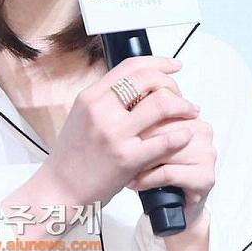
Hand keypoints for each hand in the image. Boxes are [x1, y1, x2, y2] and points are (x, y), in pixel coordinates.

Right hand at [37, 56, 198, 207]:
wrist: (60, 187)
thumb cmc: (73, 153)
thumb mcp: (82, 114)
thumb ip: (106, 97)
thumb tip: (137, 83)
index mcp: (91, 96)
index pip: (130, 66)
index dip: (158, 62)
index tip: (173, 66)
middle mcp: (101, 110)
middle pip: (148, 80)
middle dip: (172, 84)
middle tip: (182, 95)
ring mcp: (114, 134)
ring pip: (160, 105)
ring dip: (183, 106)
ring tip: (190, 112)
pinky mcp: (126, 159)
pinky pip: (163, 141)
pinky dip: (180, 135)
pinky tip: (185, 135)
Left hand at [127, 114, 215, 230]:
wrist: (176, 207)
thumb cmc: (160, 169)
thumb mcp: (151, 139)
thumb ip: (143, 120)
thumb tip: (118, 108)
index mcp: (189, 114)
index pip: (159, 106)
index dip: (136, 117)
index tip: (117, 126)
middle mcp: (201, 130)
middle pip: (160, 128)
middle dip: (136, 140)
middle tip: (115, 148)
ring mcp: (206, 153)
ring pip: (163, 150)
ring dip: (139, 162)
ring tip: (121, 168)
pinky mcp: (204, 176)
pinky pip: (168, 173)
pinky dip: (147, 179)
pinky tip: (135, 183)